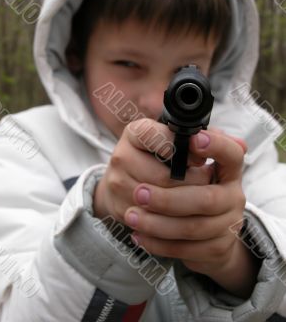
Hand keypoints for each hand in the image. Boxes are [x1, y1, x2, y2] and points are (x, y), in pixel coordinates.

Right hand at [93, 118, 211, 221]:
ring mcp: (118, 184)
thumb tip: (239, 144)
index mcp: (135, 133)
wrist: (125, 183)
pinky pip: (151, 223)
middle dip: (193, 182)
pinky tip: (185, 218)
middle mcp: (122, 156)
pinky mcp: (120, 209)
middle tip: (206, 182)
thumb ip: (206, 138)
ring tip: (198, 199)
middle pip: (164, 177)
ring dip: (186, 205)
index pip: (155, 136)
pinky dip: (172, 223)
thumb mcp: (176, 140)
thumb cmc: (158, 158)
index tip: (199, 158)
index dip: (181, 149)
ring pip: (160, 203)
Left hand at [123, 130, 257, 296]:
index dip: (216, 146)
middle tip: (137, 192)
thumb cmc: (185, 183)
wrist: (202, 227)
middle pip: (206, 199)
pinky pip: (185, 250)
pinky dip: (158, 243)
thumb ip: (179, 143)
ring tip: (130, 215)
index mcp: (229, 167)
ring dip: (156, 223)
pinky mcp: (216, 248)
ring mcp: (228, 224)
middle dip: (168, 198)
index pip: (231, 153)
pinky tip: (138, 234)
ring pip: (192, 228)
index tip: (194, 140)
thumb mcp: (183, 159)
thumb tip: (182, 132)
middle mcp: (234, 194)